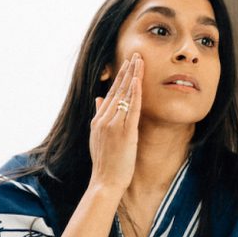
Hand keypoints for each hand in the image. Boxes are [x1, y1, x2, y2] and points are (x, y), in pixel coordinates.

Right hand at [89, 54, 142, 195]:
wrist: (104, 182)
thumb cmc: (104, 164)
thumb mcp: (97, 138)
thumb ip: (98, 117)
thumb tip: (99, 99)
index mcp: (98, 120)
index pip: (111, 93)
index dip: (120, 77)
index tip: (127, 64)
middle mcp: (104, 119)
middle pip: (117, 90)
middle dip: (127, 71)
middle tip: (135, 54)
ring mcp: (113, 125)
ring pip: (125, 95)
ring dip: (133, 76)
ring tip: (140, 61)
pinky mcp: (124, 133)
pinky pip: (131, 108)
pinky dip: (135, 93)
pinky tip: (139, 81)